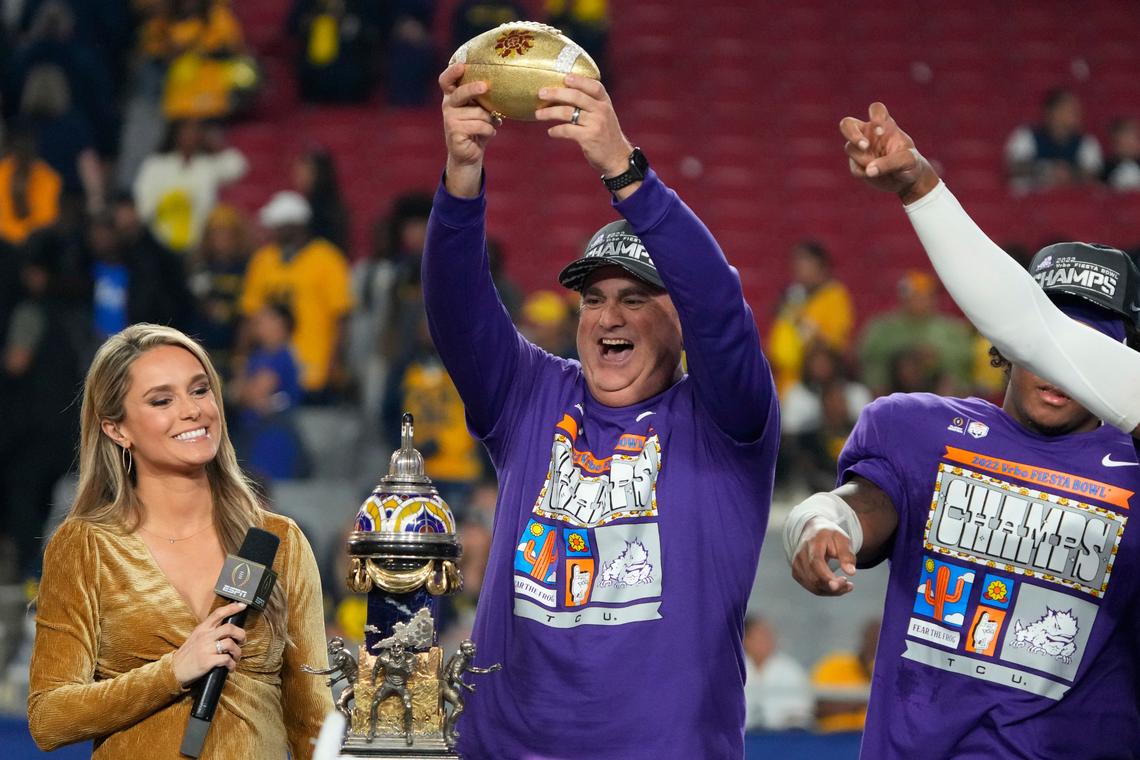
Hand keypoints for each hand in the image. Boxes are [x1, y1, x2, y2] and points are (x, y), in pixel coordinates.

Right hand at [171, 601, 247, 684]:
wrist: (174, 670)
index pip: (218, 613)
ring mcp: (206, 649)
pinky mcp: (207, 661)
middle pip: (229, 628)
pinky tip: (230, 667)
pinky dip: (232, 664)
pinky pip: (227, 660)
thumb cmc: (187, 655)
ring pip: (231, 644)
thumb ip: (209, 632)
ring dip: (238, 652)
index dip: (232, 608)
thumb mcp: (195, 638)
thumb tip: (227, 630)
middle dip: (241, 634)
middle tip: (242, 641)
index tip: (242, 605)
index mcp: (202, 629)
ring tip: (236, 657)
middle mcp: (204, 636)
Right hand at [439, 62, 498, 197]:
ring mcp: (450, 119)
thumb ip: (484, 100)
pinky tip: (490, 133)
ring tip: (491, 124)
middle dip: (472, 89)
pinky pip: (479, 126)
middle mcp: (448, 105)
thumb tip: (502, 89)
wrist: (469, 153)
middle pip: (460, 93)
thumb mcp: (481, 111)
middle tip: (485, 86)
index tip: (462, 65)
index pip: (446, 80)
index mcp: (453, 96)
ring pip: (477, 113)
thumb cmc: (477, 128)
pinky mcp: (454, 133)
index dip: (452, 72)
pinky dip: (489, 130)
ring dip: (489, 119)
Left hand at [535, 75, 633, 182]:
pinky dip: (556, 130)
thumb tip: (564, 94)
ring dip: (550, 112)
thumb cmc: (606, 135)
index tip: (564, 77)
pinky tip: (551, 132)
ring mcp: (596, 124)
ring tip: (538, 114)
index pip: (594, 86)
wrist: (617, 158)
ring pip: (567, 112)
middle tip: (541, 93)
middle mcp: (601, 110)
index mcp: (605, 102)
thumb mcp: (604, 115)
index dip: (579, 80)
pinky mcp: (589, 137)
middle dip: (556, 93)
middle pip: (576, 96)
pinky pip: (567, 130)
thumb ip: (591, 104)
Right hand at [789, 518, 856, 595]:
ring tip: (845, 585)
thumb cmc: (829, 536)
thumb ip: (847, 555)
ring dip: (831, 591)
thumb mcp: (842, 539)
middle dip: (833, 587)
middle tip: (849, 585)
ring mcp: (796, 564)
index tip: (838, 586)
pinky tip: (834, 585)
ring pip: (813, 586)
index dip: (825, 576)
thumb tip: (851, 572)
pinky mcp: (796, 573)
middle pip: (814, 578)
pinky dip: (825, 590)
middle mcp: (801, 554)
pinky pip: (811, 587)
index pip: (816, 563)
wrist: (813, 532)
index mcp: (813, 543)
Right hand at [839, 102, 938, 202]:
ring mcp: (860, 149)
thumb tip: (869, 170)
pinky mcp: (856, 165)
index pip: (876, 110)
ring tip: (879, 167)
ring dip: (863, 159)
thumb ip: (891, 162)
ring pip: (849, 148)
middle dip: (852, 134)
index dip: (875, 117)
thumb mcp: (908, 161)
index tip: (880, 132)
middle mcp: (868, 133)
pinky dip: (865, 173)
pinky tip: (877, 175)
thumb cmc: (910, 164)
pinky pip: (855, 168)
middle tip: (865, 146)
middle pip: (847, 124)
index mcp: (885, 124)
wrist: (906, 181)